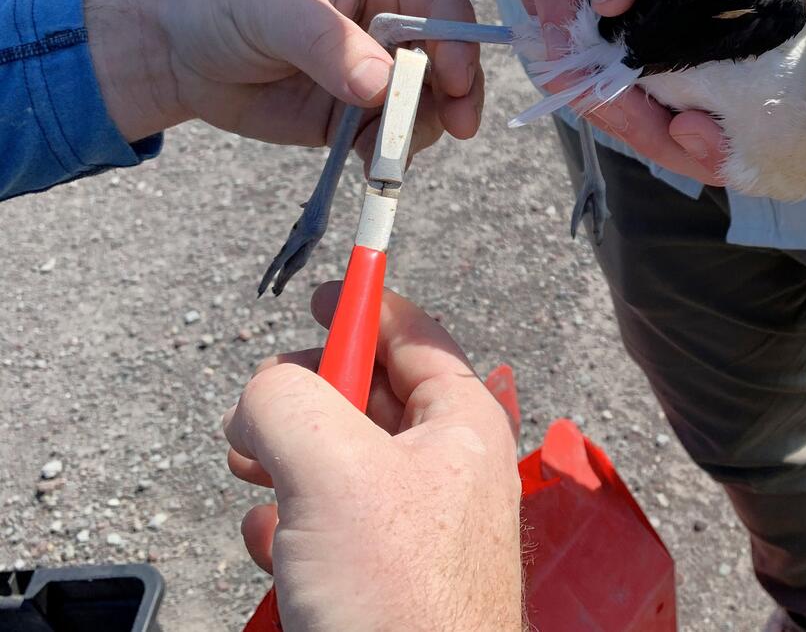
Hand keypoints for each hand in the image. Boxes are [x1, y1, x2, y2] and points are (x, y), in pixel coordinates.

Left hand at [84, 0, 483, 158]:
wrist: (174, 53)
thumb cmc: (225, 3)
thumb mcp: (276, 10)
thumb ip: (330, 43)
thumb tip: (382, 85)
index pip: (443, 8)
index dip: (459, 43)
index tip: (456, 81)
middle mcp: (391, 27)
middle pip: (448, 62)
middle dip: (457, 96)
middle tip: (457, 127)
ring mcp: (376, 75)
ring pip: (427, 107)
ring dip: (420, 131)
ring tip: (392, 151)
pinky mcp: (355, 118)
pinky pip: (390, 140)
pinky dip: (390, 157)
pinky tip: (374, 168)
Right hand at [224, 284, 522, 631]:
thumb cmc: (400, 597)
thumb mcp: (333, 469)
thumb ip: (287, 403)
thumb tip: (262, 395)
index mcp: (460, 423)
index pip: (413, 335)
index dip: (365, 306)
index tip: (321, 296)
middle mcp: (445, 467)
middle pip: (365, 396)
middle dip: (304, 398)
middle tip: (260, 418)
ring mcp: (414, 525)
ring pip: (336, 463)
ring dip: (285, 465)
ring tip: (257, 482)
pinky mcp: (382, 576)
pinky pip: (325, 527)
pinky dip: (290, 528)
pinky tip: (274, 550)